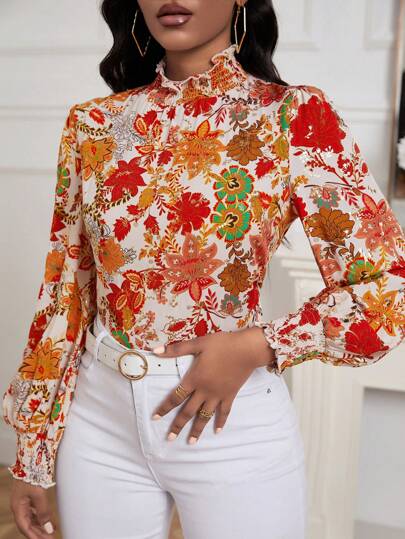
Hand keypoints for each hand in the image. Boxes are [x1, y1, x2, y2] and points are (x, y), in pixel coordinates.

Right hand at [9, 478, 55, 537]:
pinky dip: (40, 517)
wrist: (32, 458)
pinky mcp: (28, 495)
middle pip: (27, 524)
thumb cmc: (33, 474)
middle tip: (50, 537)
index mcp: (18, 507)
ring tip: (50, 531)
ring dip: (39, 526)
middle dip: (38, 533)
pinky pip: (33, 511)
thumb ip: (43, 511)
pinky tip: (46, 520)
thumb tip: (47, 528)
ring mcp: (23, 500)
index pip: (25, 527)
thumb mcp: (39, 494)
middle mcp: (19, 505)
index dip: (34, 536)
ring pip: (30, 518)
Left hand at [151, 326, 276, 443]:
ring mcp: (218, 395)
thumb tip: (156, 351)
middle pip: (188, 411)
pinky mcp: (230, 395)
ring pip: (205, 416)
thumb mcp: (198, 343)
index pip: (176, 396)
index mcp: (194, 378)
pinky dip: (220, 422)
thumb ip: (177, 349)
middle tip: (169, 438)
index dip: (165, 407)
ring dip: (197, 430)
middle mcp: (204, 391)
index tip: (156, 417)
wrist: (246, 350)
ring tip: (191, 442)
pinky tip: (217, 431)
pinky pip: (224, 412)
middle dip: (178, 425)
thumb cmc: (222, 344)